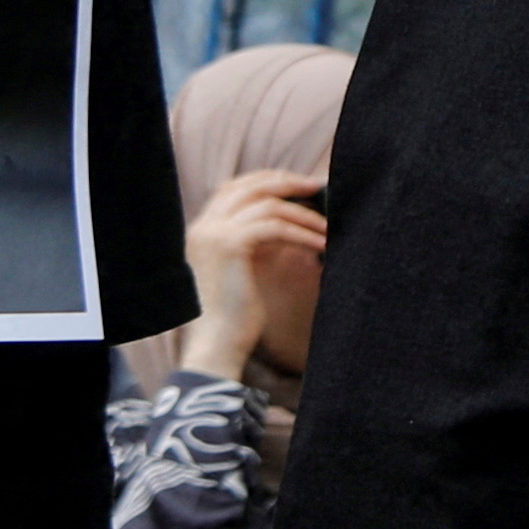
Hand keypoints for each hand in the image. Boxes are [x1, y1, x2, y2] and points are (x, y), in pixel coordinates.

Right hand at [181, 164, 324, 376]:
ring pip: (267, 205)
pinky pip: (275, 227)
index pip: (233, 188)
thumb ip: (253, 244)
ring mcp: (214, 233)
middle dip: (286, 182)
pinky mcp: (231, 245)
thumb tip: (287, 223)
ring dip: (302, 214)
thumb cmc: (232, 318)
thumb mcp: (240, 271)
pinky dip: (302, 233)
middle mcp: (204, 226)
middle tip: (316, 186)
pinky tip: (320, 245)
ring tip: (326, 227)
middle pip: (248, 185)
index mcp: (202, 230)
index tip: (295, 184)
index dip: (266, 181)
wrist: (216, 347)